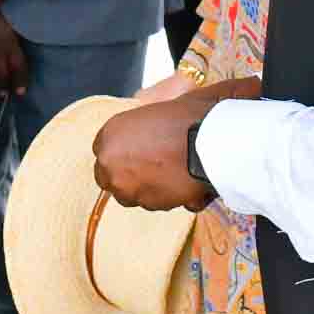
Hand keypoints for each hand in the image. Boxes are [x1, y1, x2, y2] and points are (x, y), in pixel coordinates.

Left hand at [93, 78, 261, 211]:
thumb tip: (151, 126)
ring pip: (129, 194)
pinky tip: (179, 182)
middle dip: (126, 174)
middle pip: (108, 177)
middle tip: (150, 166)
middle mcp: (110, 163)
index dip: (120, 152)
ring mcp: (127, 187)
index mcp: (110, 133)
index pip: (102, 150)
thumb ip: (144, 124)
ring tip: (168, 173)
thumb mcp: (160, 107)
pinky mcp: (148, 205)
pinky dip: (162, 196)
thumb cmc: (189, 117)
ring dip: (143, 187)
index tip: (134, 152)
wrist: (211, 142)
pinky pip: (151, 202)